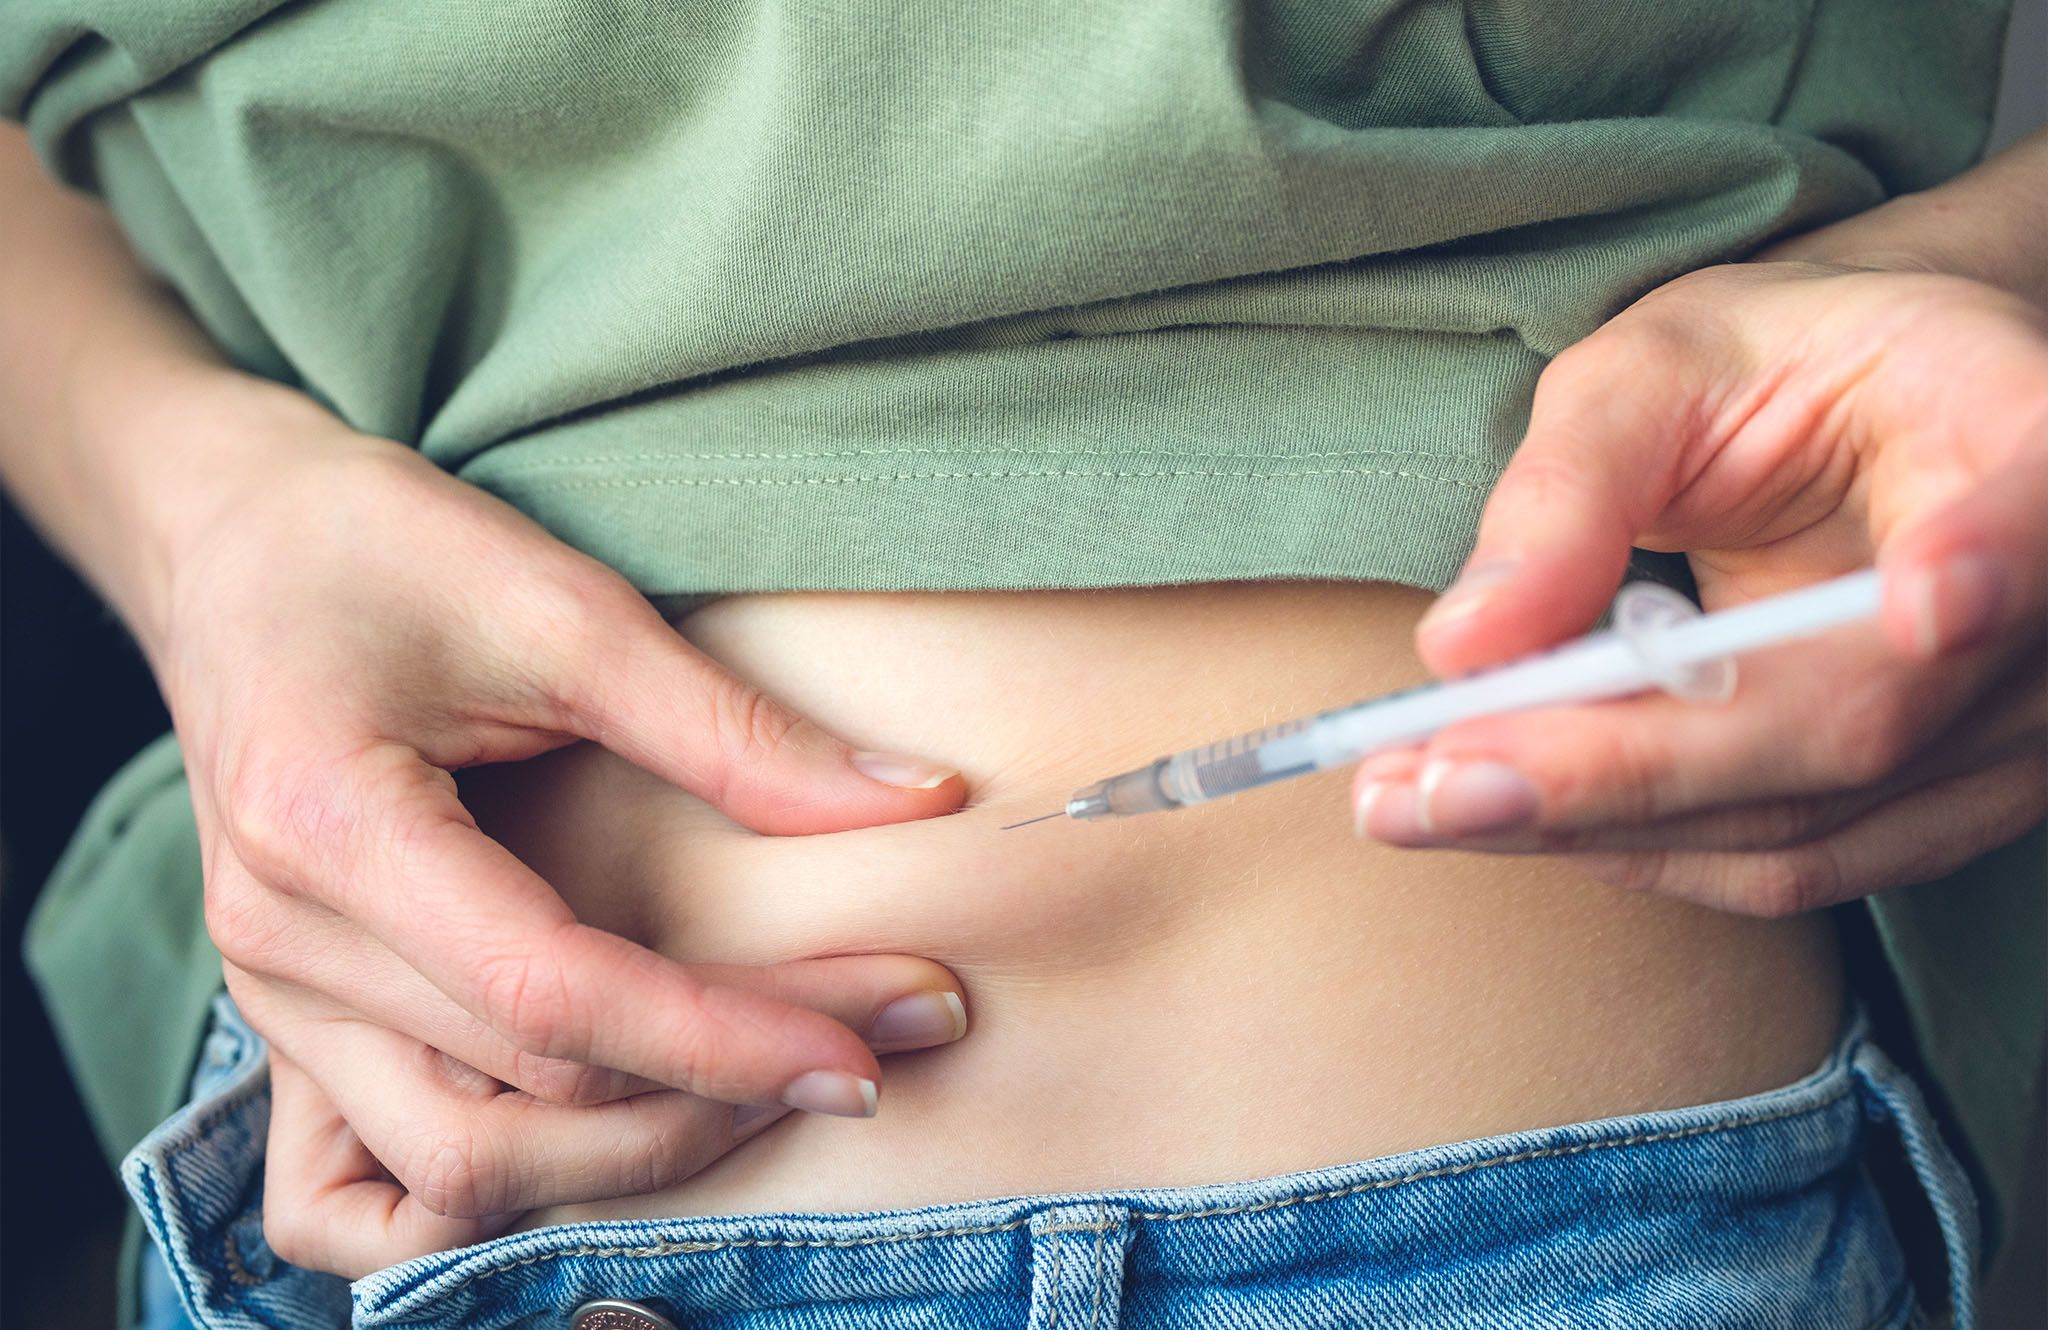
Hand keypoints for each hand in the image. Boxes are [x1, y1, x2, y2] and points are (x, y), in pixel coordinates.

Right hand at [142, 391, 969, 1225]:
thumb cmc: (387, 549)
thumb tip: (920, 802)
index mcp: (333, 829)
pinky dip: (502, 1186)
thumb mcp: (566, 608)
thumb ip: (735, 729)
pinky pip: (376, 1176)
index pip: (554, 997)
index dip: (726, 1036)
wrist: (235, 543)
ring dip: (634, 1153)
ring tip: (773, 1080)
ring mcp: (274, 997)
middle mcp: (282, 947)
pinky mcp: (296, 1014)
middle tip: (873, 1045)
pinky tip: (611, 1137)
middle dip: (719, 1093)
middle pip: (523, 1105)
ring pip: (459, 1168)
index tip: (869, 1043)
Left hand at [1352, 260, 2045, 914]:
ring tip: (1417, 801)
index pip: (2031, 509)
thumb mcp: (1650, 369)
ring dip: (1597, 831)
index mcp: (2015, 430)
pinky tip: (1514, 809)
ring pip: (1811, 825)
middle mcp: (2043, 601)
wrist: (1860, 417)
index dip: (1989, 561)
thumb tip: (1465, 645)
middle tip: (1422, 784)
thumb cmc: (1764, 364)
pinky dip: (1641, 847)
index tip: (1928, 603)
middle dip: (1618, 770)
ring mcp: (2014, 722)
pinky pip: (1796, 863)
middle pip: (1856, 721)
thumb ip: (1570, 490)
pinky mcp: (1946, 801)